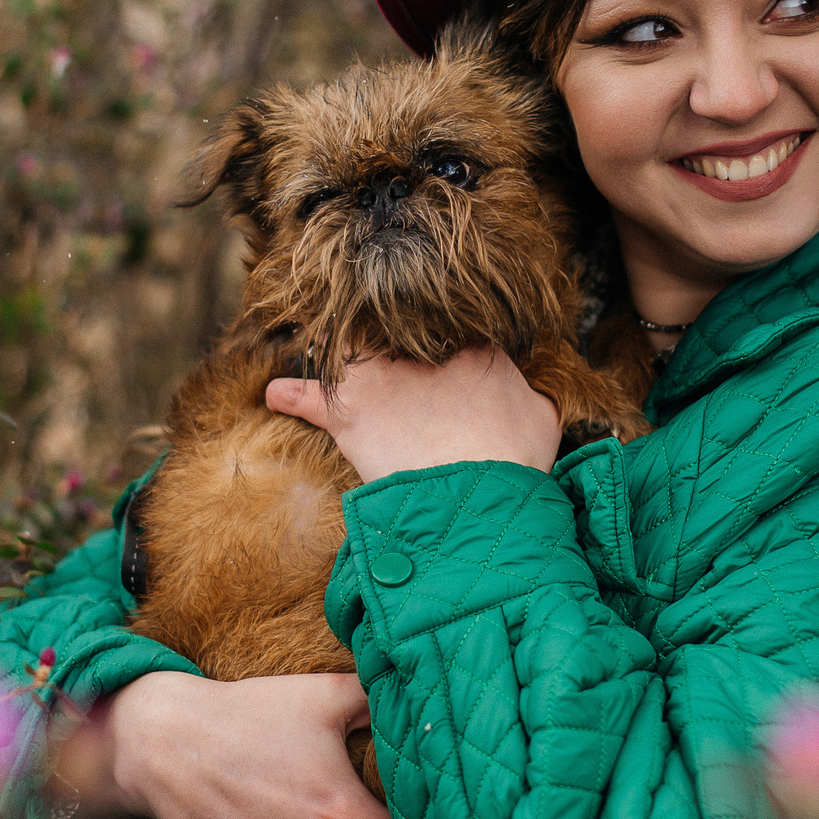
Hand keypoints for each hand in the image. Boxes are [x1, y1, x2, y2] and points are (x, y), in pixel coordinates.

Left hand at [266, 346, 559, 483]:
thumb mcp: (543, 419)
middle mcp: (422, 351)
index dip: (437, 334)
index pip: (448, 325)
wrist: (476, 493)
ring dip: (332, 345)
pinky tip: (276, 394)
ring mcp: (382, 377)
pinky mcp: (351, 410)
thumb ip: (538, 397)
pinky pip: (310, 396)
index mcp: (474, 348)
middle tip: (371, 332)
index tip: (430, 345)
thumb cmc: (513, 460)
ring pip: (349, 347)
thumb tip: (537, 393)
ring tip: (317, 341)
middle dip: (381, 329)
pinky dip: (292, 395)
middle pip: (392, 327)